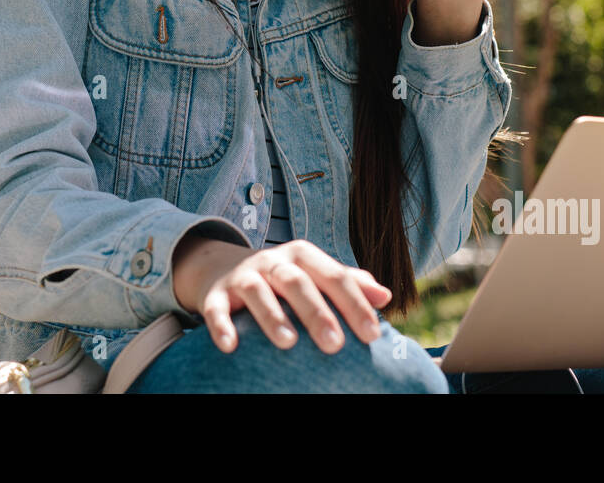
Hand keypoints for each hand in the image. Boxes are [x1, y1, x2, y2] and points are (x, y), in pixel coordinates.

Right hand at [172, 235, 390, 353]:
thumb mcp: (315, 274)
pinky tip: (230, 346)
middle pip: (297, 282)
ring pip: (258, 291)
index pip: (335, 276)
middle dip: (317, 312)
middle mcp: (274, 262)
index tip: (372, 335)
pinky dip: (221, 325)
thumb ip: (349, 283)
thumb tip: (386, 296)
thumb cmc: (284, 279)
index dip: (354, 304)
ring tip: (288, 343)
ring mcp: (244, 276)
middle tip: (335, 345)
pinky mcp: (216, 294)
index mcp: (304, 256)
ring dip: (272, 315)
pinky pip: (216, 308)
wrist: (224, 268)